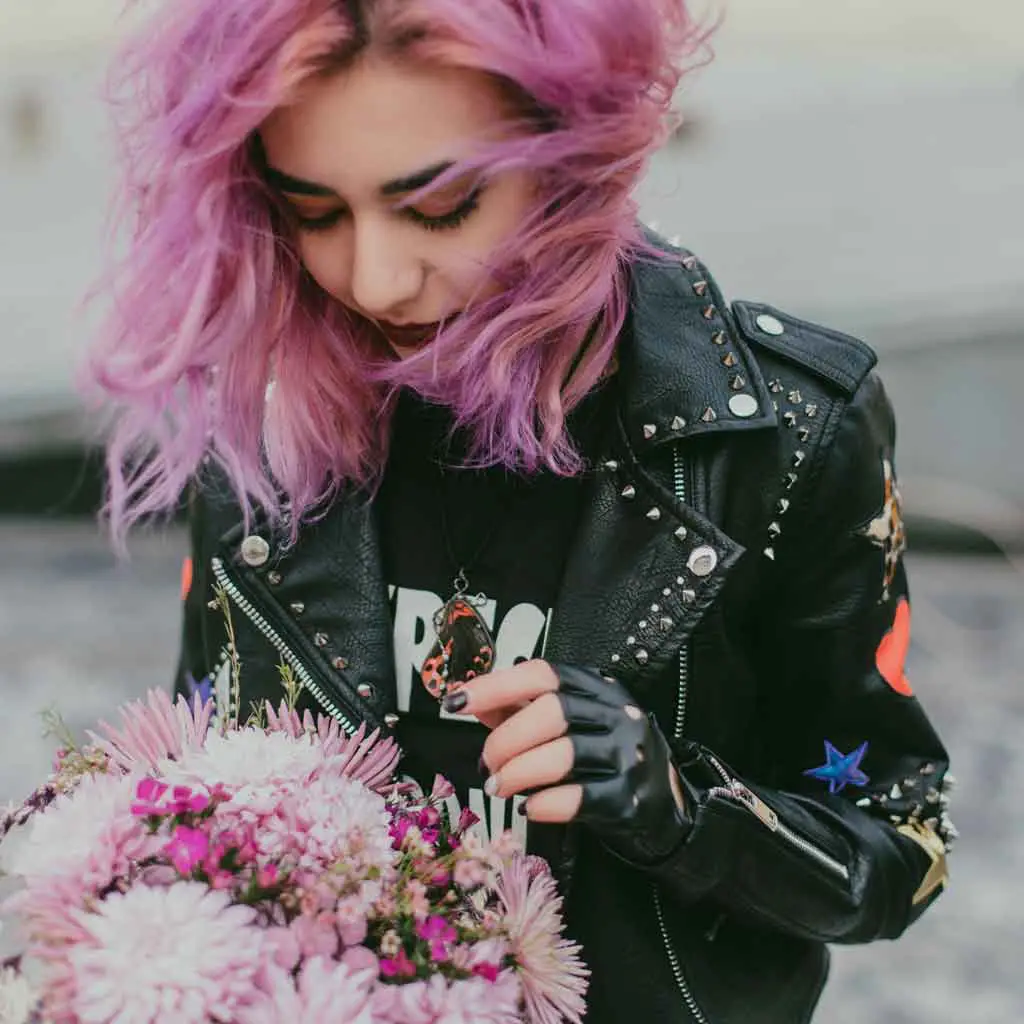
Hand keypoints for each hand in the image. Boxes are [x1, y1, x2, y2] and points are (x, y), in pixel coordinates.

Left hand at [443, 660, 688, 862]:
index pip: (543, 673)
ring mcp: (628, 755)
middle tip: (487, 763)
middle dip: (506, 739)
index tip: (458, 701)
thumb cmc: (606, 757)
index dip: (496, 685)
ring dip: (517, 772)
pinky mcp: (629, 798)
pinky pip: (576, 798)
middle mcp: (617, 714)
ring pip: (561, 755)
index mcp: (598, 687)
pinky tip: (530, 805)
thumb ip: (523, 709)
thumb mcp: (573, 723)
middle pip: (551, 712)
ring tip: (499, 786)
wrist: (665, 807)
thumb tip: (472, 701)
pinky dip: (543, 803)